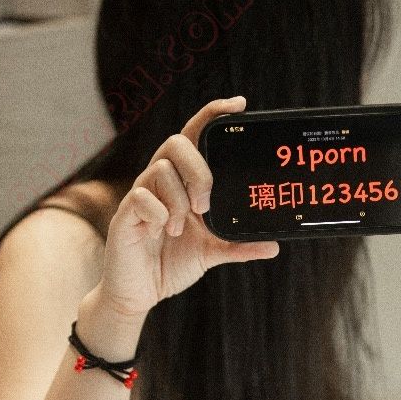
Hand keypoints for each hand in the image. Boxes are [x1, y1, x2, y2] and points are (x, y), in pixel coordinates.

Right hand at [98, 96, 279, 317]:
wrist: (140, 293)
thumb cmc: (170, 263)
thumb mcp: (211, 252)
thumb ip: (239, 245)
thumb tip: (274, 244)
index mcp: (181, 183)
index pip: (194, 137)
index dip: (212, 114)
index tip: (238, 105)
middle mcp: (160, 182)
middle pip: (176, 144)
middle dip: (198, 171)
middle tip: (205, 205)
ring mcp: (141, 196)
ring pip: (160, 170)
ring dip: (179, 201)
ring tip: (180, 228)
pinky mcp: (125, 215)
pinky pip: (141, 198)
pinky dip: (158, 214)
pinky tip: (162, 231)